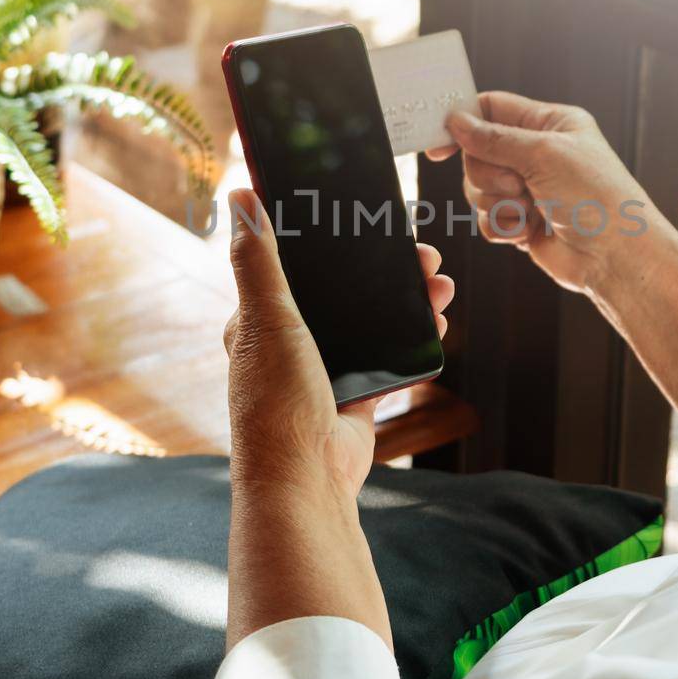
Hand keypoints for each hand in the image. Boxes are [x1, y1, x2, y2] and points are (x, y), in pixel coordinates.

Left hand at [223, 190, 454, 495]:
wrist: (307, 480)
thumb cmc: (276, 402)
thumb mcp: (267, 320)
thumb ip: (258, 261)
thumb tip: (239, 198)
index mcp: (258, 319)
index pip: (296, 263)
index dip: (330, 238)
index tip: (366, 217)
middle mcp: (290, 341)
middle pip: (344, 289)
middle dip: (384, 268)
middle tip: (421, 251)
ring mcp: (325, 369)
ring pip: (372, 319)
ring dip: (407, 298)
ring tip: (439, 282)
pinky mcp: (355, 394)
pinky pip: (390, 355)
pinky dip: (413, 337)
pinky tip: (435, 321)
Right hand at [427, 91, 651, 293]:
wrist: (615, 257)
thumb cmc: (597, 198)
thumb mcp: (545, 154)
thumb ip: (495, 139)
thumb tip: (456, 122)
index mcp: (551, 124)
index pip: (494, 109)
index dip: (464, 123)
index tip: (440, 146)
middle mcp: (538, 154)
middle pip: (477, 153)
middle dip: (490, 174)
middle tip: (518, 184)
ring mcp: (529, 189)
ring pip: (478, 189)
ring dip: (499, 203)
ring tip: (531, 211)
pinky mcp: (522, 222)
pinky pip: (487, 219)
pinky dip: (504, 227)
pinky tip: (530, 232)